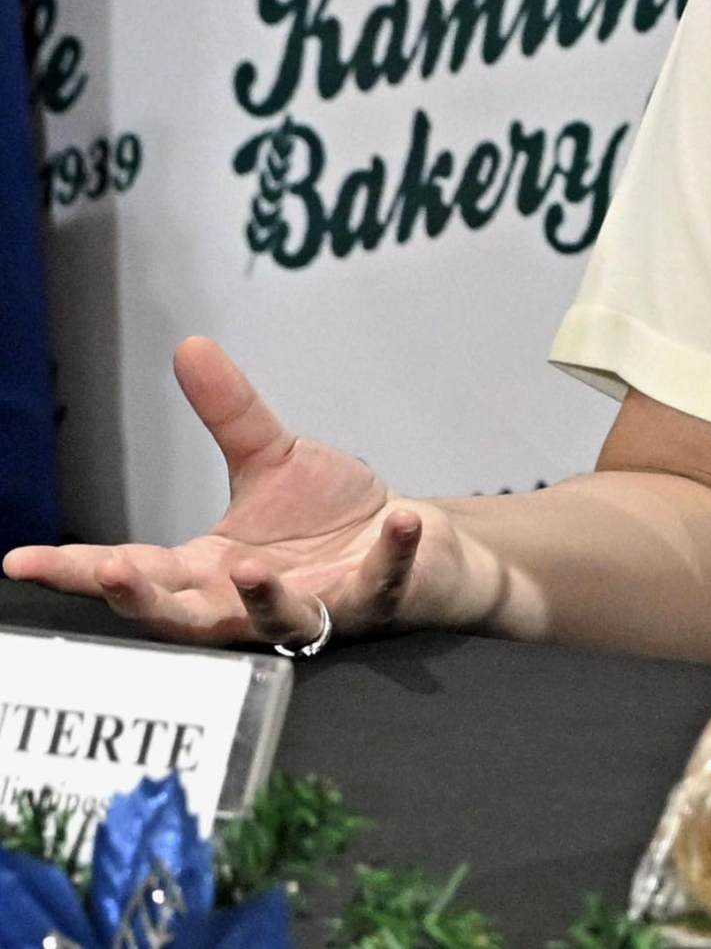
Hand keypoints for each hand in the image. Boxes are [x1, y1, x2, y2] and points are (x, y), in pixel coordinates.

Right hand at [0, 338, 464, 647]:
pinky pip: (385, 581)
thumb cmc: (331, 516)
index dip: (78, 568)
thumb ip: (230, 415)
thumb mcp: (272, 459)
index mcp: (213, 571)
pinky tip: (405, 519)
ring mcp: (316, 608)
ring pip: (279, 619)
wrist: (417, 542)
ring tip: (248, 565)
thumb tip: (188, 345)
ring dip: (262, 596)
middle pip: (186, 619)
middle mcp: (253, 602)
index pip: (136, 572)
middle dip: (147, 602)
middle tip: (113, 573)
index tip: (20, 559)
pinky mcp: (379, 598)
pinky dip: (395, 553)